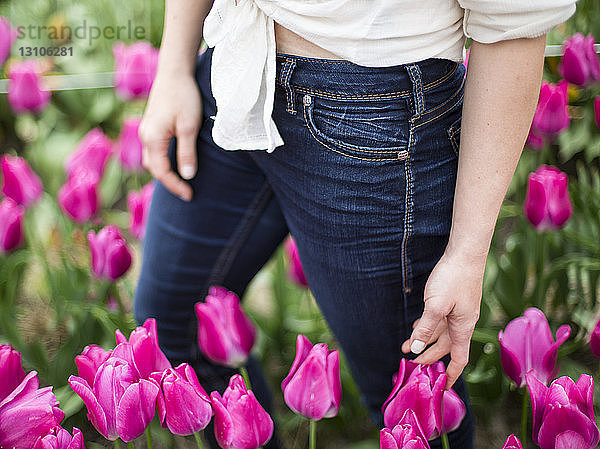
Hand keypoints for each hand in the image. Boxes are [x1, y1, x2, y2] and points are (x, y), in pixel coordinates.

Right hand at [139, 71, 201, 200]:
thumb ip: (187, 152)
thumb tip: (187, 176)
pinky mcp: (151, 125)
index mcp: (152, 139)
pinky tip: (175, 163)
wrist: (175, 71)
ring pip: (152, 160)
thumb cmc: (184, 97)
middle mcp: (145, 136)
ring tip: (182, 181)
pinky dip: (163, 161)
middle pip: (154, 168)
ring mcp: (146, 130)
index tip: (190, 195)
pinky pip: (154, 150)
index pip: (162, 172)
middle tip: (187, 192)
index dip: (175, 186)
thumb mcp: (190, 127)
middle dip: (169, 182)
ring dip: (165, 172)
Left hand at [401, 250, 484, 389]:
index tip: (444, 388)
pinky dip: (428, 327)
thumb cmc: (453, 278)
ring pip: (440, 333)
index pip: (459, 359)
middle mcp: (463, 322)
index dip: (452, 375)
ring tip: (406, 347)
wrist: (465, 253)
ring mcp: (459, 311)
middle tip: (412, 364)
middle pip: (447, 348)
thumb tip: (417, 349)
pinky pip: (440, 320)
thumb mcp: (436, 306)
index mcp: (463, 328)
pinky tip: (416, 327)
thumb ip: (426, 328)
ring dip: (424, 340)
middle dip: (429, 357)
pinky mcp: (453, 301)